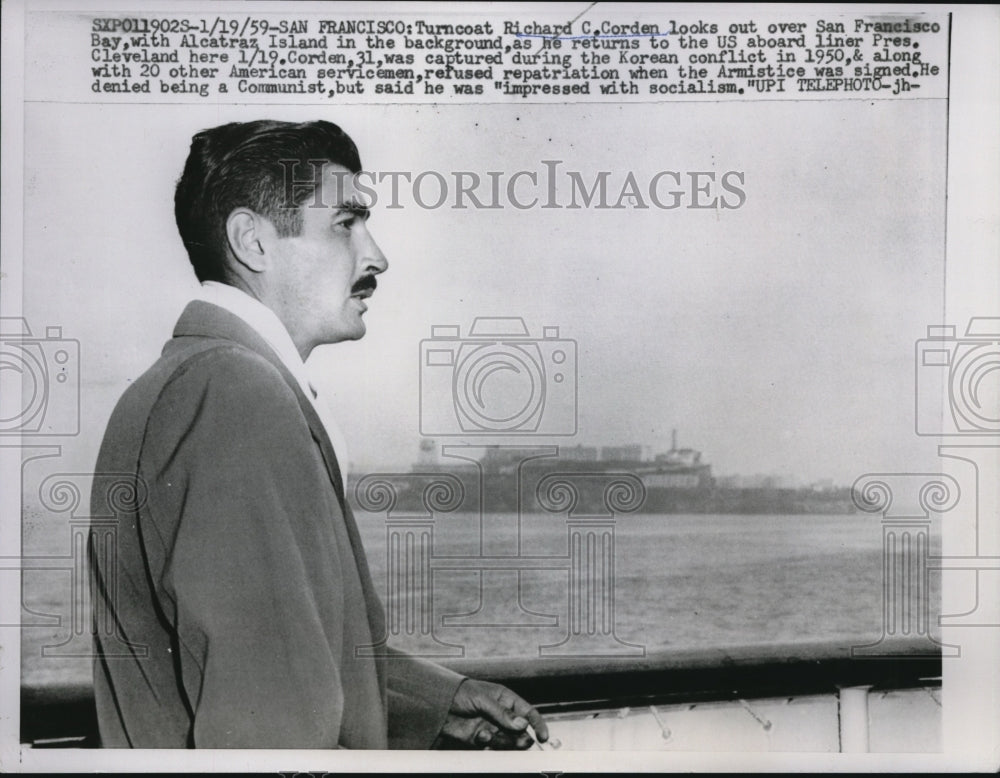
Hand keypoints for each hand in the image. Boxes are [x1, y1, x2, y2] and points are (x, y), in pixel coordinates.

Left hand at [434, 678, 548, 749]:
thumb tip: (523, 725)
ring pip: (507, 740)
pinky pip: (491, 745)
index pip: (527, 712)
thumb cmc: (461, 693)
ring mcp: (491, 727)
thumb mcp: (482, 699)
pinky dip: (488, 743)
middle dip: (522, 738)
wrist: (437, 703)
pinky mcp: (479, 738)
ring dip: (505, 742)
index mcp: (505, 699)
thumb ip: (502, 714)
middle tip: (522, 743)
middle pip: (520, 731)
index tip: (544, 737)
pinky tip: (481, 736)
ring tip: (495, 736)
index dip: (537, 724)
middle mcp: (501, 715)